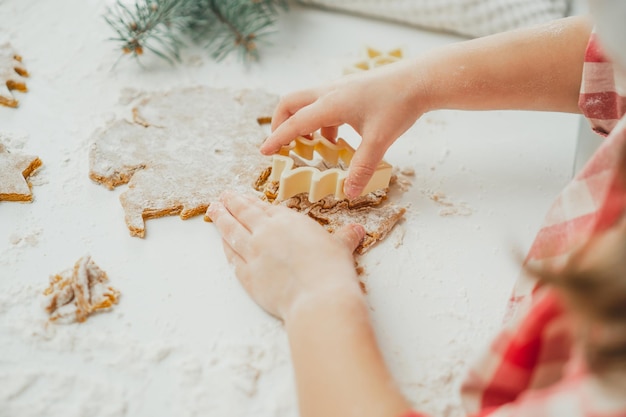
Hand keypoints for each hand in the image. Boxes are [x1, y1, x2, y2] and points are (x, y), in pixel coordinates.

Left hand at [206, 191, 365, 320]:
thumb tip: (357, 231)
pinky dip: (225, 247)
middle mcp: (266, 232)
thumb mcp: (342, 247)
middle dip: (231, 203)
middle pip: (243, 213)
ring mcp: (253, 253)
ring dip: (221, 220)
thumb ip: (345, 237)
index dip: (253, 201)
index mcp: (288, 221)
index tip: (244, 197)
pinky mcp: (247, 275)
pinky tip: (222, 243)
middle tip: (222, 197)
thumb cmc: (332, 270)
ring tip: (213, 211)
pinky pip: (231, 257)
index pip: (265, 207)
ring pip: (231, 232)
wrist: (318, 298)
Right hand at [260, 62, 429, 198]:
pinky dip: (321, 123)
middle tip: (284, 146)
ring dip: (303, 124)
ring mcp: (338, 89)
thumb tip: (349, 193)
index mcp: (330, 104)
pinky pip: (323, 105)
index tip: (263, 152)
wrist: (419, 80)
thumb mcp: (379, 141)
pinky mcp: (349, 90)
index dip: (277, 139)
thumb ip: (362, 169)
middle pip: (290, 104)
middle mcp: (329, 93)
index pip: (294, 123)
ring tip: (313, 148)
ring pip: (306, 103)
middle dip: (281, 125)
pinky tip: (337, 140)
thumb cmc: (399, 106)